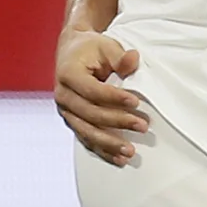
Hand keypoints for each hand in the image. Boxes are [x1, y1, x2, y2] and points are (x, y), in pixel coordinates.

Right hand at [54, 29, 145, 165]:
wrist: (71, 52)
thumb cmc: (91, 49)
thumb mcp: (107, 46)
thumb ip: (120, 57)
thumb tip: (133, 59)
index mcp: (68, 75)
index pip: (92, 91)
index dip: (114, 98)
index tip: (136, 102)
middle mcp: (63, 95)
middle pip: (90, 114)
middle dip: (117, 122)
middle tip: (143, 126)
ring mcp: (66, 111)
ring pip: (86, 132)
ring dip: (109, 144)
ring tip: (130, 152)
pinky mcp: (73, 121)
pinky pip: (86, 139)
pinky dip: (102, 150)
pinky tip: (118, 159)